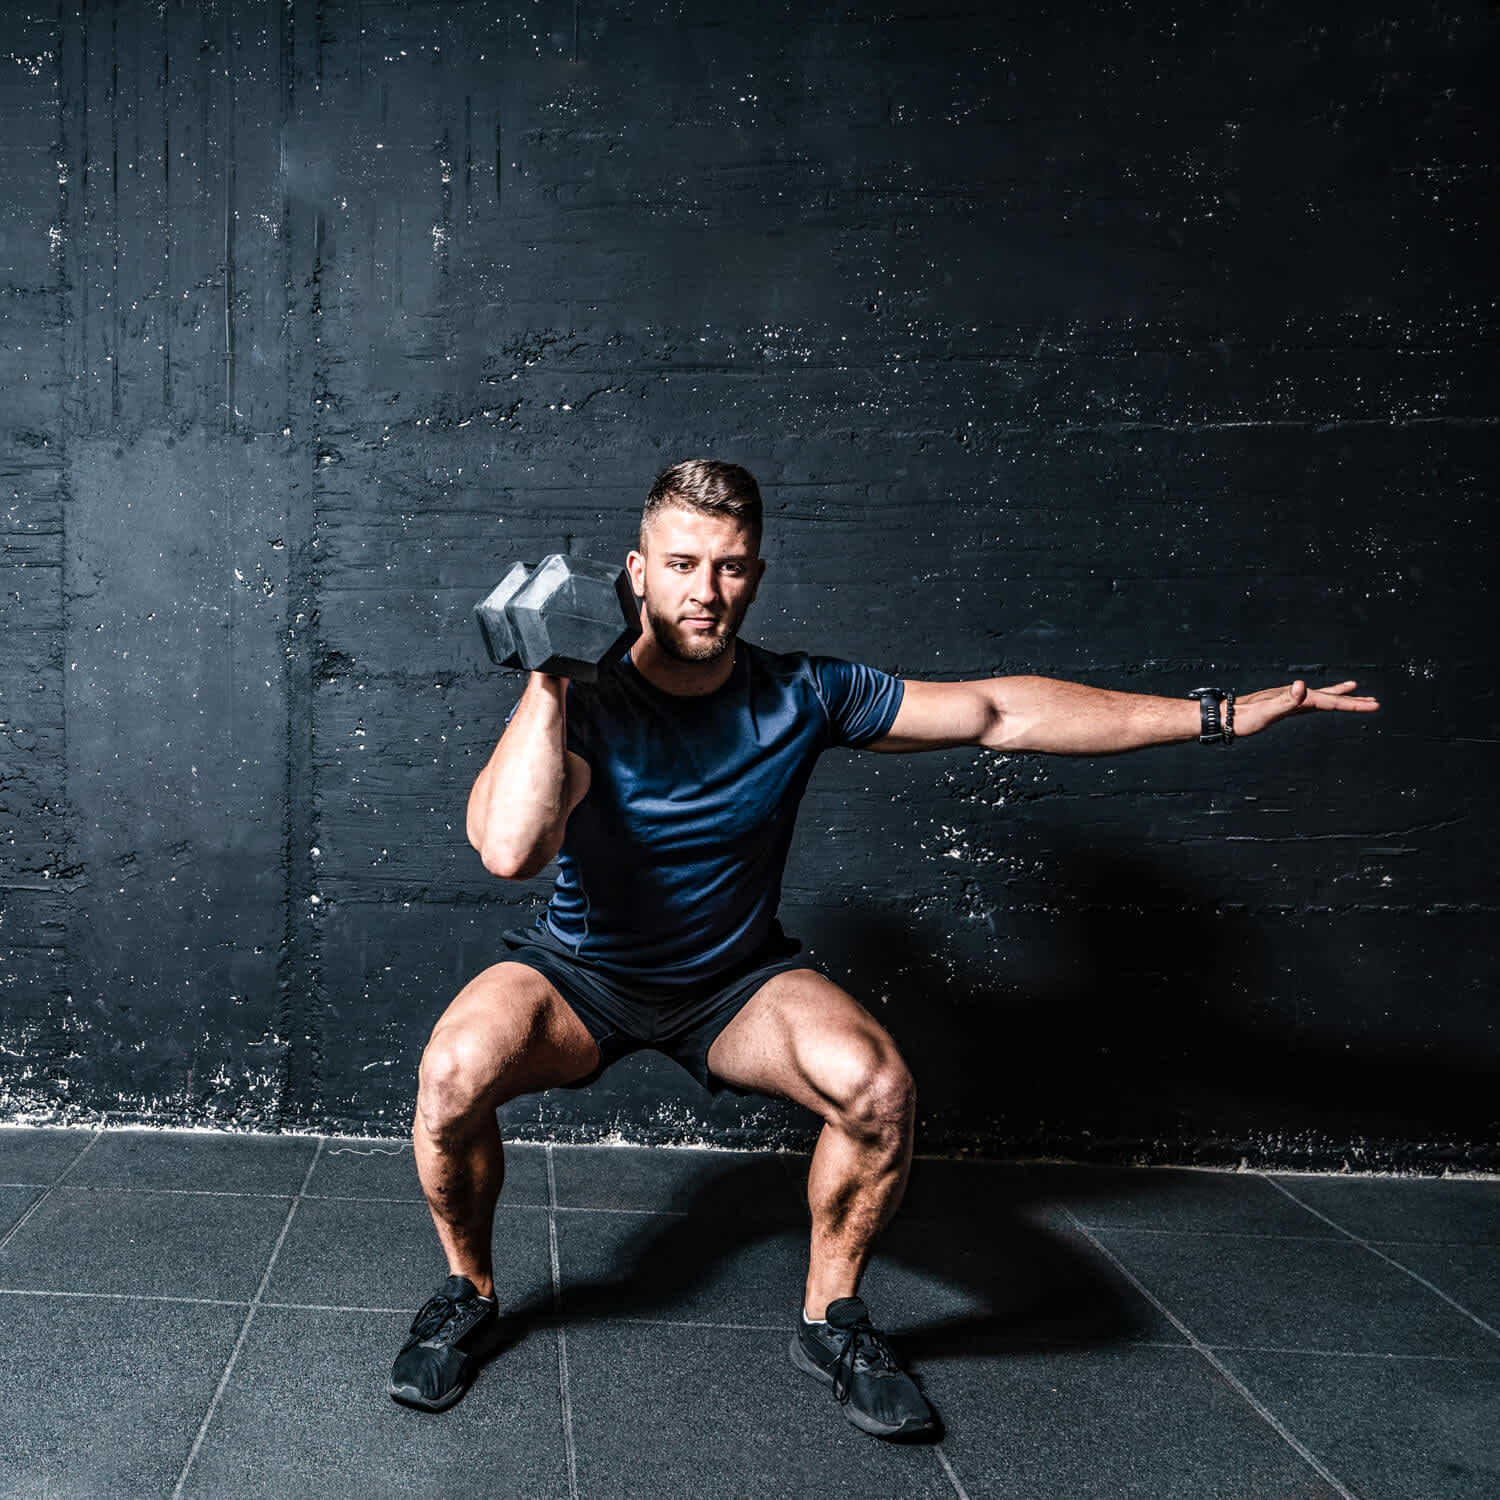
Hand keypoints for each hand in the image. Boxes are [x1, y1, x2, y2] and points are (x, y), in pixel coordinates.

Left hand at [1231, 680, 1379, 738]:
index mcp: (1296, 698)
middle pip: (1329, 697)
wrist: (1224, 717)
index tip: (1373, 705)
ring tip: (1354, 690)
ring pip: (1320, 698)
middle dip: (1351, 700)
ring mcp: (1288, 701)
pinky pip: (1307, 704)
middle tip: (1374, 702)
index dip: (1352, 704)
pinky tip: (1319, 702)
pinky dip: (1319, 702)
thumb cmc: (1244, 717)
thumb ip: (1286, 700)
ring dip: (1338, 696)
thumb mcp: (1266, 711)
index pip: (1330, 701)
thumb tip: (1302, 685)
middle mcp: (1294, 696)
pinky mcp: (1281, 707)